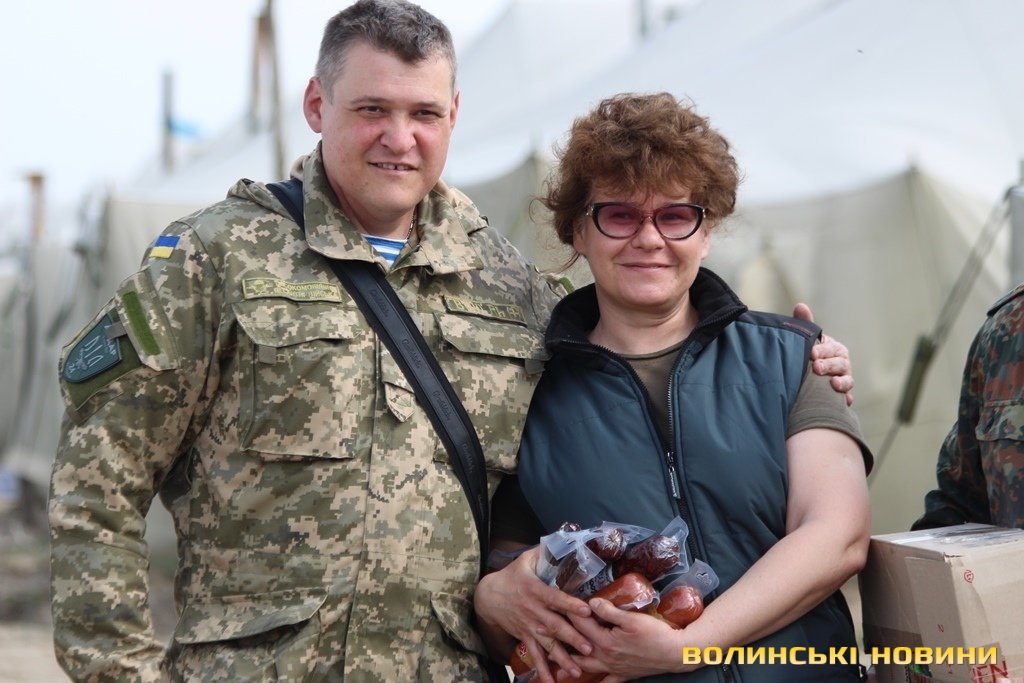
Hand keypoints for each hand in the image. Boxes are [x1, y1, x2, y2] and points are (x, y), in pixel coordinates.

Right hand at [474, 546, 592, 680]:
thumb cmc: (513, 575)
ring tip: (577, 671)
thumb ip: (546, 552)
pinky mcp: (526, 637)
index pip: (556, 598)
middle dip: (573, 638)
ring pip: (548, 645)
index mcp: (536, 590)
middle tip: (589, 647)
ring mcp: (530, 627)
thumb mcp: (527, 560)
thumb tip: (566, 539)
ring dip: (562, 658)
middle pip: (556, 626)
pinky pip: (536, 656)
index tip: (587, 610)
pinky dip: (543, 670)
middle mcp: (534, 611)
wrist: (489, 596)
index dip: (570, 604)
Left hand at [561, 598, 685, 678]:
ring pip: (585, 666)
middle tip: (540, 630)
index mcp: (606, 641)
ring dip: (568, 663)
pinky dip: (595, 682)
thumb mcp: (632, 619)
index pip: (582, 623)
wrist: (676, 654)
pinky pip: (605, 682)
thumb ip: (610, 611)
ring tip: (550, 663)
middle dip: (559, 637)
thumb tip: (591, 602)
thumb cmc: (656, 634)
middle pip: (577, 645)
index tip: (552, 603)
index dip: (567, 611)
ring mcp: (613, 667)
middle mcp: (605, 656)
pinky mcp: (623, 674)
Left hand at [793, 303, 853, 405]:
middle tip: (817, 368)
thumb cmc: (808, 354)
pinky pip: (847, 398)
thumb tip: (800, 306)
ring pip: (847, 381)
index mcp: (834, 349)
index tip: (812, 353)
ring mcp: (843, 380)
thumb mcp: (806, 339)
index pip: (831, 348)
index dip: (823, 350)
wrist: (804, 377)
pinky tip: (844, 402)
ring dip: (842, 383)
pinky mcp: (841, 395)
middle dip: (830, 365)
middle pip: (841, 364)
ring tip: (834, 385)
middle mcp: (841, 364)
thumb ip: (804, 323)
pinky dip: (846, 399)